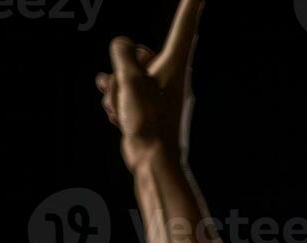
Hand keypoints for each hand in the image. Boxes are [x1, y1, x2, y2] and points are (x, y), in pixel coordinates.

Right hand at [96, 0, 204, 171]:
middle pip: (137, 54)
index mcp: (176, 66)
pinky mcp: (149, 109)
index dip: (190, 6)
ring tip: (123, 110)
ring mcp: (160, 94)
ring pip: (125, 76)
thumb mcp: (130, 79)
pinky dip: (116, 104)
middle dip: (121, 70)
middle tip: (127, 93)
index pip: (184, 27)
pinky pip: (124, 96)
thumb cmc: (148, 121)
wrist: (153, 162)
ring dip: (115, 90)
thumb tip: (124, 45)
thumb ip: (123, 53)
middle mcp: (171, 78)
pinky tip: (120, 119)